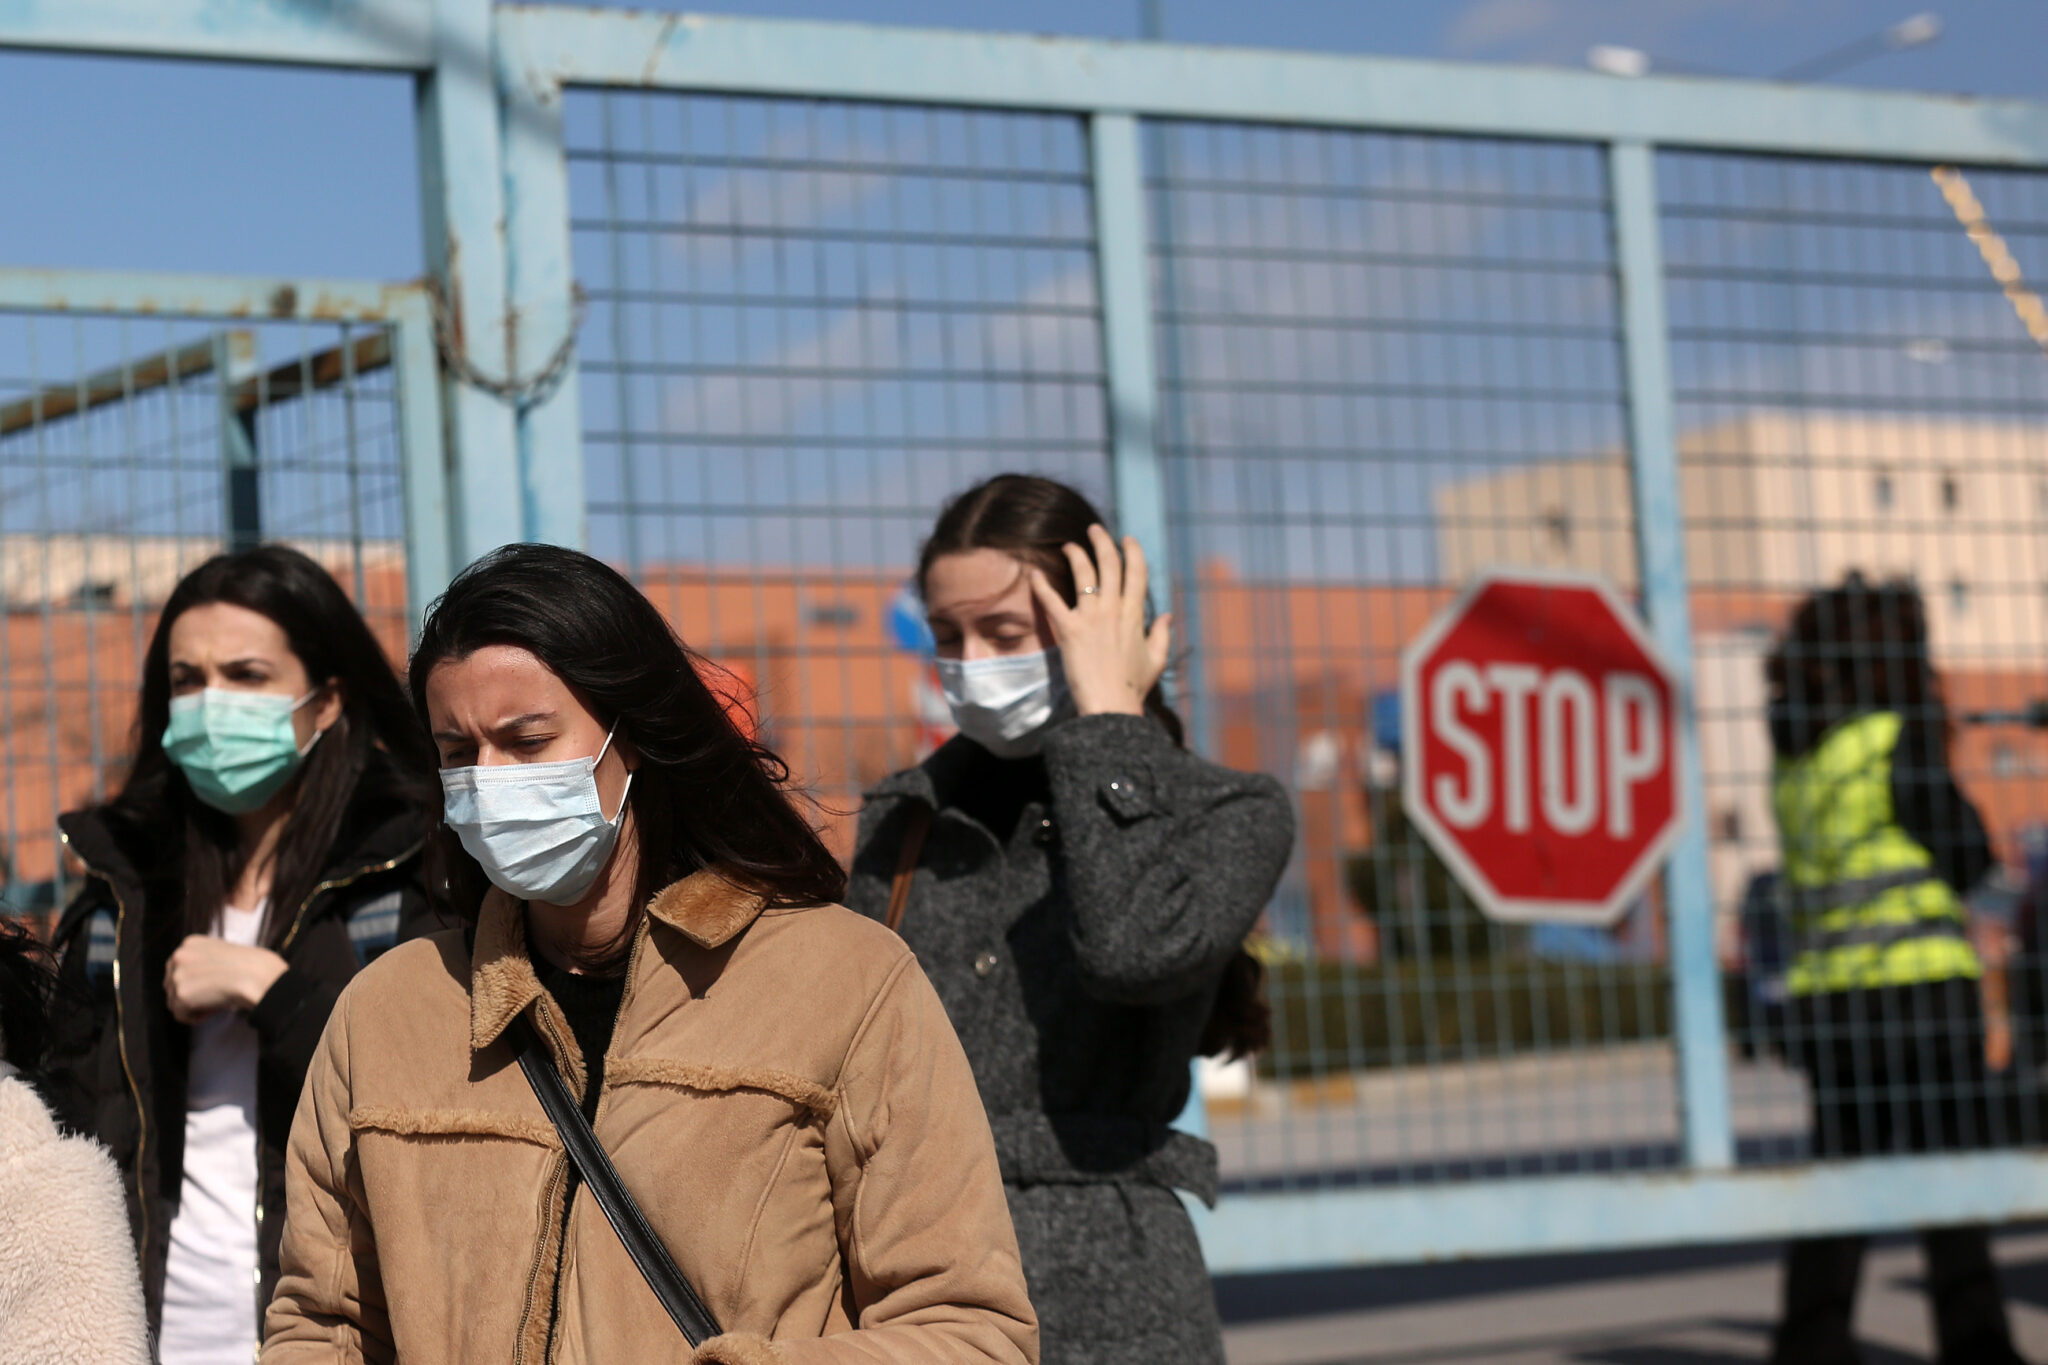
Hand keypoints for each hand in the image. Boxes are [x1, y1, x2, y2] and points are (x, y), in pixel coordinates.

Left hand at [164, 936, 289, 1023]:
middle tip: (214, 996)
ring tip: (216, 1002)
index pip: (177, 968)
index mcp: (190, 943)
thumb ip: (203, 961)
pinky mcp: (182, 994)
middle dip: (190, 995)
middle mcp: (179, 956)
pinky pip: (181, 1016)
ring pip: (174, 1002)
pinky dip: (196, 1018)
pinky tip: (214, 1010)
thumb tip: (195, 981)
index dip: (194, 981)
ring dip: (193, 1007)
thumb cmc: (250, 966)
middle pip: (171, 986)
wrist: (257, 975)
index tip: (212, 986)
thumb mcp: (222, 953)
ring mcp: (178, 975)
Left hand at [1028, 524, 1171, 717]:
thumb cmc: (1133, 687)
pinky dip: (1042, 585)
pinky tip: (1035, 573)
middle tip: (1094, 529)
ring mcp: (1091, 618)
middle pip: (1110, 563)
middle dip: (1103, 541)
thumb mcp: (1155, 659)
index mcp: (1135, 615)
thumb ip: (1161, 634)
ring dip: (1076, 554)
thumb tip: (1166, 615)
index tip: (1127, 539)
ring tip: (1068, 545)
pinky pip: (1052, 601)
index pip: (1137, 572)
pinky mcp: (1069, 630)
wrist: (1111, 706)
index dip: (1133, 551)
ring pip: (1083, 574)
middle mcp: (1114, 609)